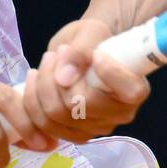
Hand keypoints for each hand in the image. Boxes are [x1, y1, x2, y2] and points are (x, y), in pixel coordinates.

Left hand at [23, 17, 151, 143]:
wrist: (80, 53)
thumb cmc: (92, 40)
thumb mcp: (89, 32)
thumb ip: (80, 50)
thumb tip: (64, 78)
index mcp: (135, 89)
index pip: (131, 92)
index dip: (111, 73)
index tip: (96, 54)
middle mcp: (119, 114)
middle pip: (80, 105)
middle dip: (57, 76)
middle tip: (56, 54)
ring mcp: (95, 128)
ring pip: (56, 116)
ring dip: (41, 86)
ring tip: (46, 62)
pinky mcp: (73, 135)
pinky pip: (43, 126)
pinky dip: (32, 101)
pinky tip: (34, 80)